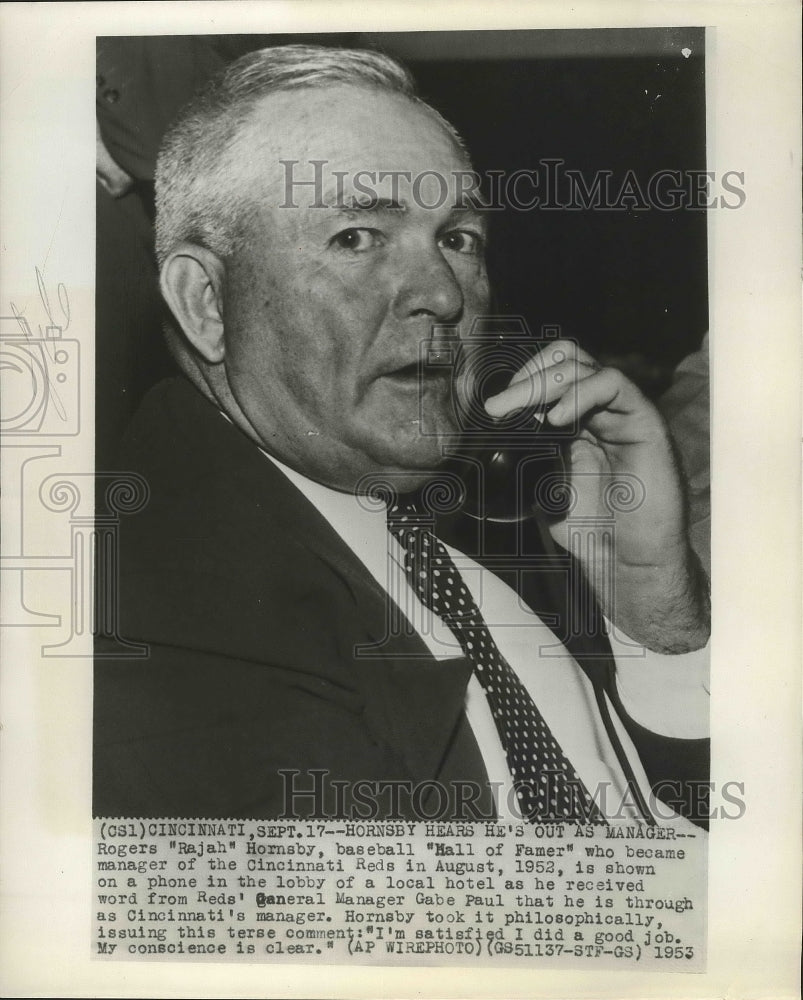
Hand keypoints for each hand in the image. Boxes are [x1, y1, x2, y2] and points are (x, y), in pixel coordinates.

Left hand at [485, 339, 709, 652]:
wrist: (629, 559)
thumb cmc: (592, 529)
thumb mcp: (543, 490)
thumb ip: (526, 462)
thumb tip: (486, 447)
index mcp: (579, 420)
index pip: (551, 374)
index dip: (521, 380)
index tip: (494, 408)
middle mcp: (601, 409)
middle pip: (565, 361)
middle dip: (526, 377)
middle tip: (498, 405)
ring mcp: (624, 412)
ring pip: (585, 366)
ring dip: (544, 382)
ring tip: (520, 409)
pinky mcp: (645, 420)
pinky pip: (613, 384)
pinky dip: (579, 393)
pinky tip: (555, 419)